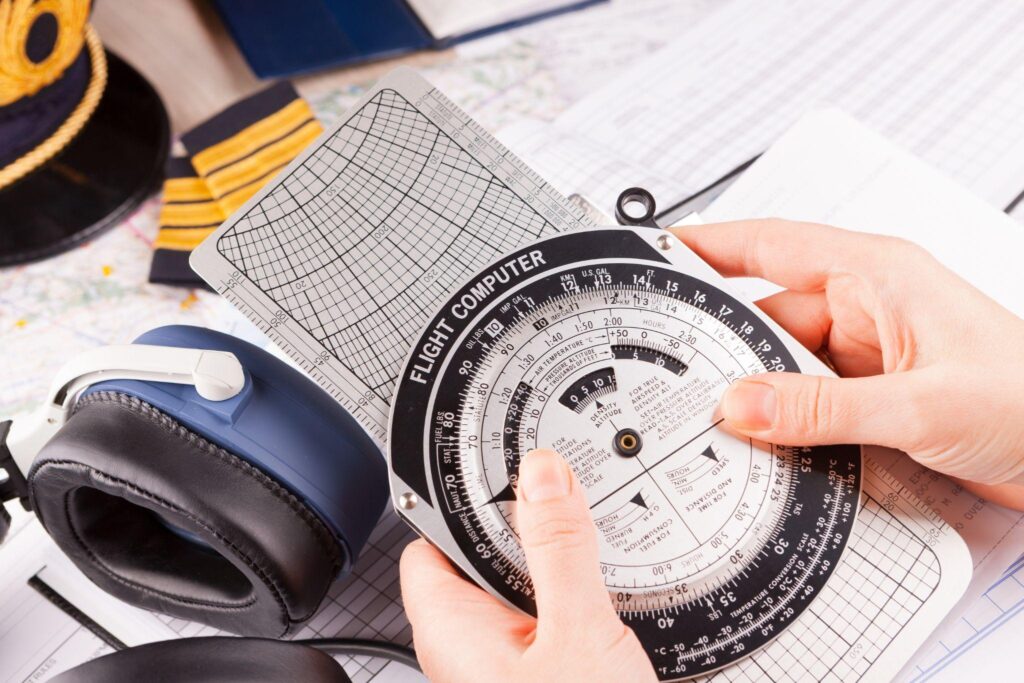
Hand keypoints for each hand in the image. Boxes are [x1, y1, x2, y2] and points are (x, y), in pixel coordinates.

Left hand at [400, 449, 655, 681]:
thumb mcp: (578, 635)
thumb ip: (560, 551)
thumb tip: (543, 476)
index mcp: (452, 629)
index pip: (430, 537)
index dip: (460, 495)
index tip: (501, 460)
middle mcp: (472, 645)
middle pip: (481, 555)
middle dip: (525, 520)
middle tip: (566, 485)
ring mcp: (510, 662)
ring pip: (521, 585)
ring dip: (558, 558)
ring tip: (597, 527)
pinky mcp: (547, 672)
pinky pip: (551, 615)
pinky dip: (578, 592)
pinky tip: (616, 582)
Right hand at [672, 219, 1023, 508]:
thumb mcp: (921, 404)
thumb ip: (822, 408)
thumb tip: (741, 404)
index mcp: (876, 274)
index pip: (770, 245)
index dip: (707, 244)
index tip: (654, 255)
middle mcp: (867, 308)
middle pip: (767, 317)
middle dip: (725, 350)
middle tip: (677, 380)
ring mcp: (868, 354)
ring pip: (783, 365)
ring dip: (759, 395)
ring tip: (724, 425)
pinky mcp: (872, 396)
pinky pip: (807, 400)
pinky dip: (784, 421)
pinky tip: (767, 444)